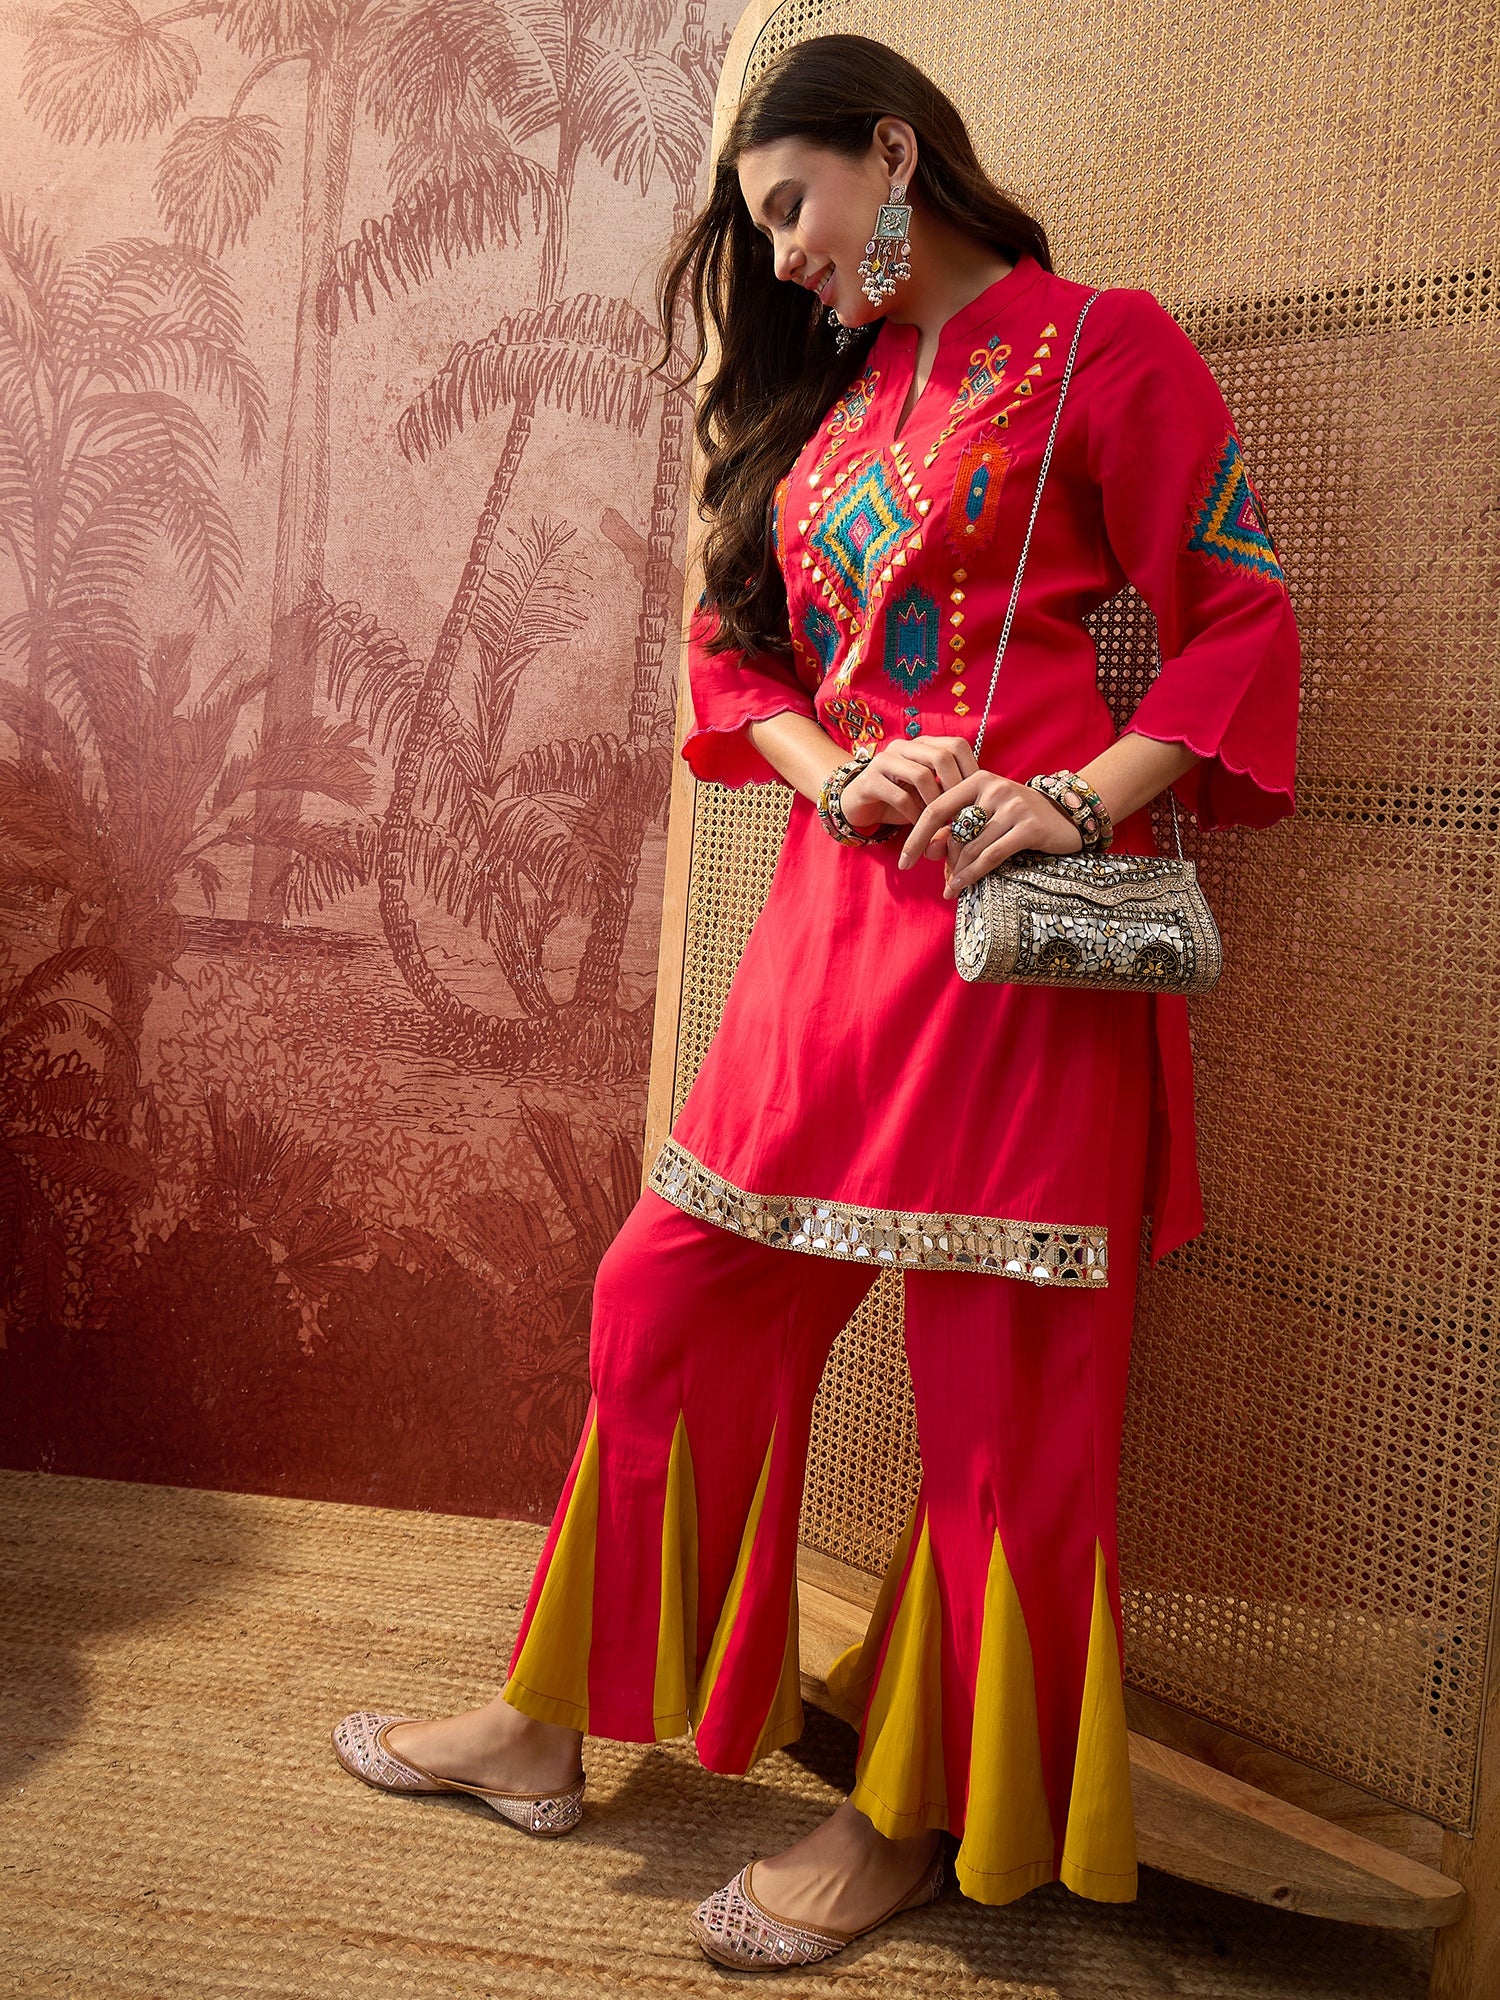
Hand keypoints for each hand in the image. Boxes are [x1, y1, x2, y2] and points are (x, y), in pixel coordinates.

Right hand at [836, 735, 978, 831]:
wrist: (859, 805)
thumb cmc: (900, 800)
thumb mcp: (929, 793)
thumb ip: (949, 791)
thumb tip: (981, 804)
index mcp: (922, 744)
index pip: (956, 745)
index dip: (970, 770)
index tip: (977, 798)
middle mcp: (904, 747)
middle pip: (941, 756)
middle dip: (955, 787)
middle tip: (961, 812)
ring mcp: (884, 761)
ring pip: (921, 775)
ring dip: (935, 803)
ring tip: (940, 822)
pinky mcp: (869, 781)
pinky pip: (899, 796)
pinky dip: (914, 815)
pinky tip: (919, 827)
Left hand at [897, 771, 1082, 896]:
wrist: (1066, 814)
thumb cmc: (1018, 817)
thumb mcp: (986, 815)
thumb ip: (956, 828)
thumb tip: (926, 851)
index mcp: (977, 780)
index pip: (936, 809)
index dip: (916, 837)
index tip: (903, 862)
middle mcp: (993, 788)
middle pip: (954, 832)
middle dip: (944, 861)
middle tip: (942, 881)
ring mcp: (1012, 806)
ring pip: (971, 846)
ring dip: (957, 872)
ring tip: (951, 888)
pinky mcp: (1029, 827)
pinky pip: (991, 856)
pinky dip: (972, 874)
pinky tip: (961, 886)